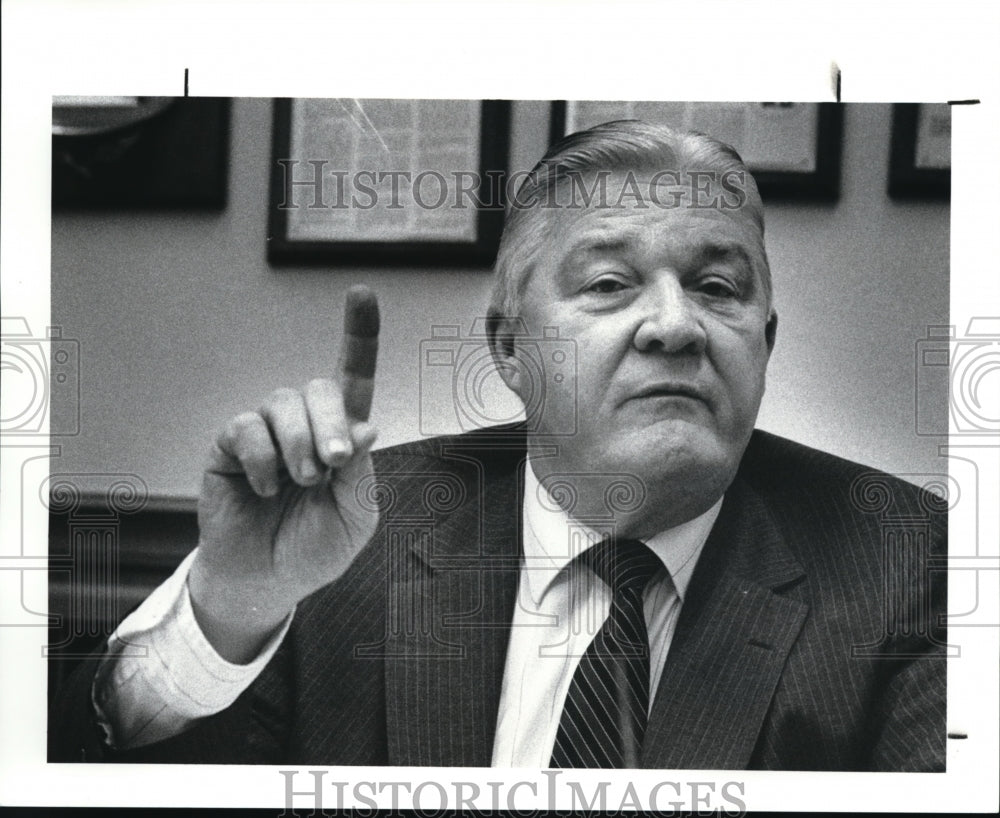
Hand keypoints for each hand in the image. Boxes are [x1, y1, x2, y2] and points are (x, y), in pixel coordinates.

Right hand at [188, 286, 380, 662]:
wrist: (266, 582)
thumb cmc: (315, 548)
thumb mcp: (354, 516)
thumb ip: (360, 471)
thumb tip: (365, 426)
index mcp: (341, 438)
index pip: (353, 380)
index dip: (359, 336)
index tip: (362, 293)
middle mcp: (305, 427)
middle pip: (319, 388)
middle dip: (330, 422)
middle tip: (331, 464)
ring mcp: (267, 434)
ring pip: (283, 402)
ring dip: (298, 443)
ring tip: (300, 481)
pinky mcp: (231, 446)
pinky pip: (247, 427)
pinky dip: (262, 458)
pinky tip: (264, 487)